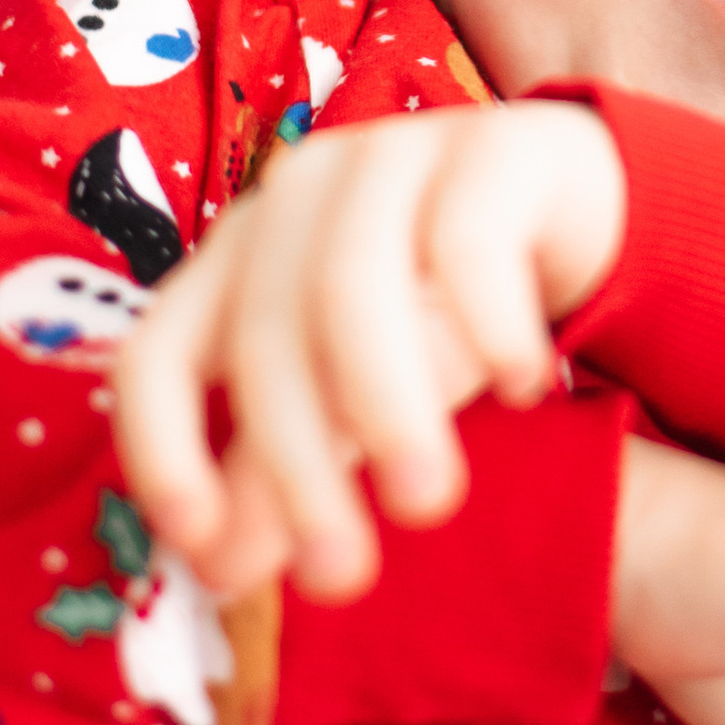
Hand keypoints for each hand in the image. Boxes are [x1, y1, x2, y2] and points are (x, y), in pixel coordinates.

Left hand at [112, 101, 626, 600]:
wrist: (565, 203)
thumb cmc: (439, 311)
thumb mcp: (356, 402)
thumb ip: (289, 472)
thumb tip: (222, 571)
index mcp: (236, 263)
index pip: (158, 354)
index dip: (162, 451)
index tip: (204, 550)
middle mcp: (294, 200)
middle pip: (263, 337)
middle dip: (290, 467)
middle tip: (340, 576)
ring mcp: (388, 159)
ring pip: (351, 285)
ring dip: (382, 406)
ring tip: (425, 500)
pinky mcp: (488, 148)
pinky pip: (470, 238)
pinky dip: (490, 325)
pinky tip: (525, 386)